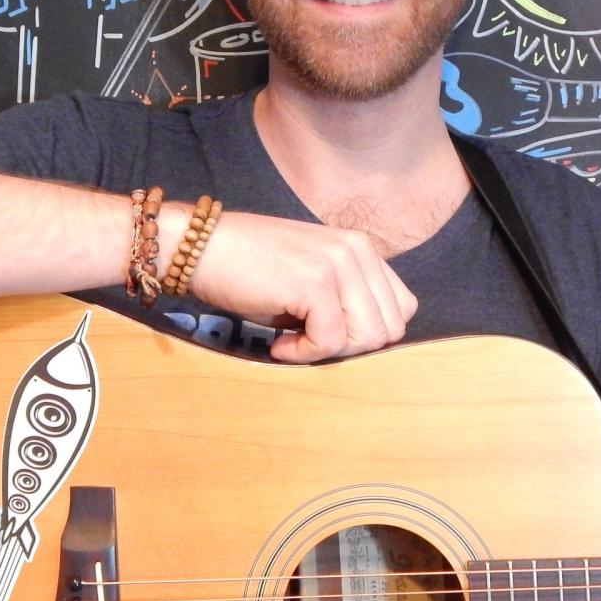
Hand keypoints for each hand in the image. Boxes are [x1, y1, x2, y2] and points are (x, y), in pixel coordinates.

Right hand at [183, 211, 417, 362]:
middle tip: (308, 340)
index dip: (365, 333)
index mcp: (362, 248)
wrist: (200, 247)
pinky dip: (304, 353)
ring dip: (329, 351)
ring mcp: (339, 263)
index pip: (400, 309)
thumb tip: (370, 342)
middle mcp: (357, 250)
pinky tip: (279, 343)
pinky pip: (331, 341)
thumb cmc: (249, 269)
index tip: (326, 333)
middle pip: (390, 328)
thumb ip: (346, 299)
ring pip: (368, 337)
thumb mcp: (311, 277)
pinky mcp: (316, 282)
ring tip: (292, 339)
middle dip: (351, 347)